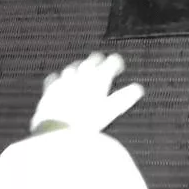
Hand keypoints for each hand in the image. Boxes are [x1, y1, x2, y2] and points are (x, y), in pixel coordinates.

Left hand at [29, 52, 143, 133]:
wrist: (58, 129)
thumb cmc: (86, 121)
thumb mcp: (111, 111)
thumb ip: (125, 97)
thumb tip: (137, 89)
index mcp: (99, 77)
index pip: (112, 60)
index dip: (117, 63)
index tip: (119, 69)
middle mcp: (82, 73)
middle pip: (93, 59)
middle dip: (100, 62)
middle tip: (103, 70)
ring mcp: (65, 78)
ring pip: (75, 66)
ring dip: (81, 69)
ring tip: (85, 77)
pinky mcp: (51, 87)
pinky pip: (56, 77)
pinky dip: (61, 79)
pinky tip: (63, 85)